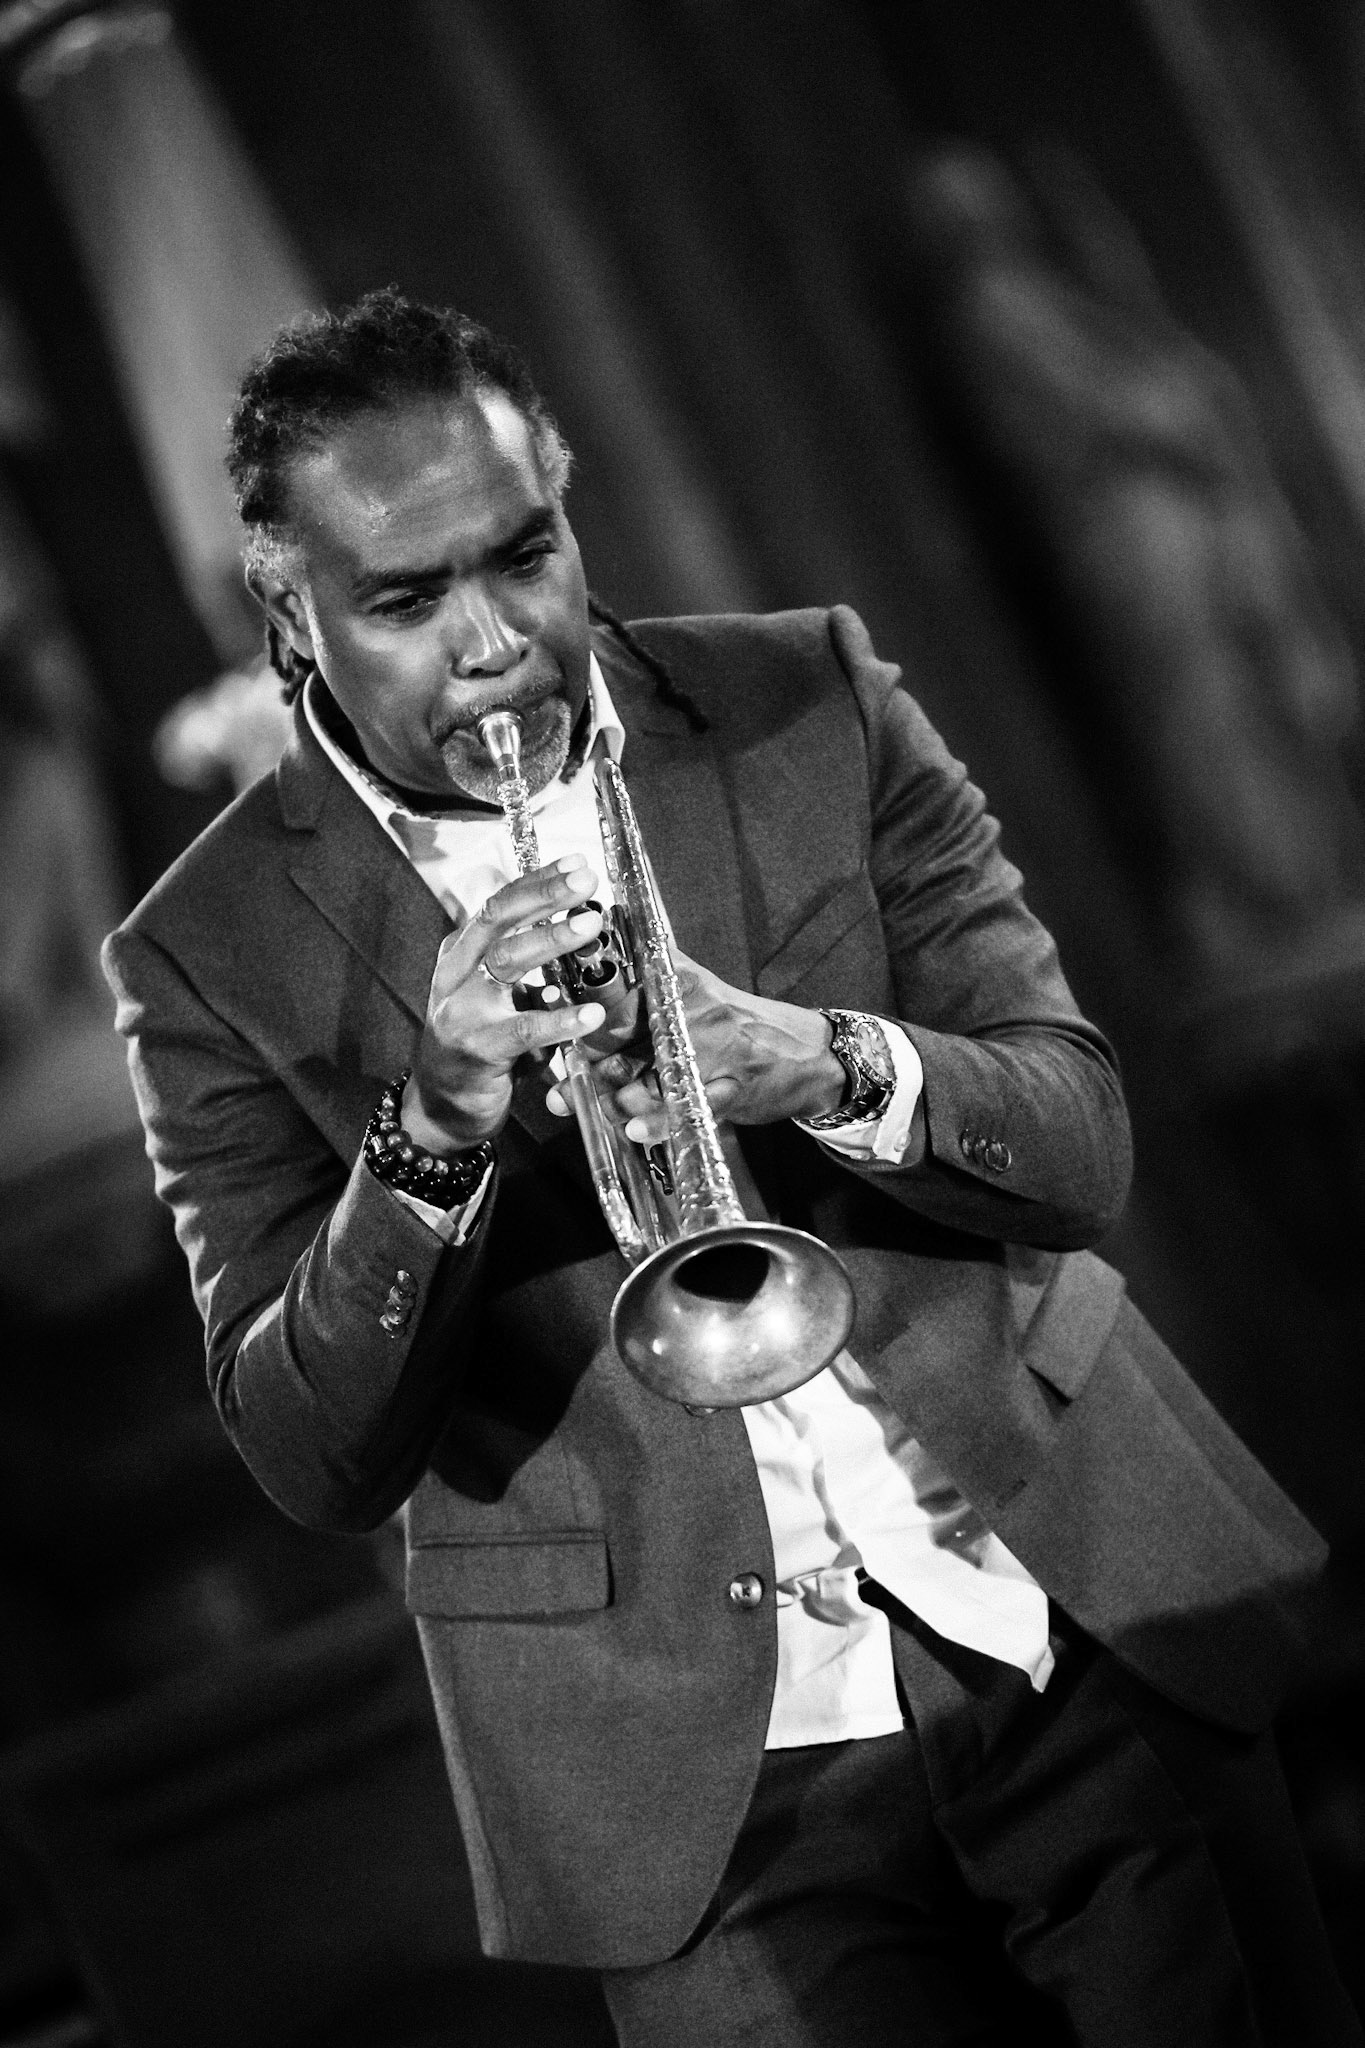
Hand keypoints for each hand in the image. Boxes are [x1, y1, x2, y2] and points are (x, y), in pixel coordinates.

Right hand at [403, 854, 611, 1152]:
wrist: (444, 1102)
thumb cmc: (479, 1039)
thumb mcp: (494, 990)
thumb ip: (523, 959)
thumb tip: (574, 919)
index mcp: (463, 952)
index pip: (500, 904)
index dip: (537, 880)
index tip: (575, 863)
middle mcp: (458, 972)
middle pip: (499, 920)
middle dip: (544, 896)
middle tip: (585, 880)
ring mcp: (464, 1009)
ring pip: (507, 962)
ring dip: (551, 939)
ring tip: (591, 925)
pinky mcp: (479, 1048)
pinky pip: (525, 1030)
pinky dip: (560, 1020)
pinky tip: (591, 1014)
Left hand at [546, 949, 845, 1144]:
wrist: (808, 1055)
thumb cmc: (743, 1022)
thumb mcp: (698, 987)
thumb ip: (654, 973)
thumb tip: (605, 935)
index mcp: (679, 983)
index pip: (617, 993)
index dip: (579, 1011)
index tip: (548, 1016)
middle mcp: (692, 1013)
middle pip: (622, 1039)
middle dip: (587, 1064)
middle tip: (560, 1084)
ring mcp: (712, 1053)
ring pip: (645, 1080)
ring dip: (612, 1100)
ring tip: (587, 1108)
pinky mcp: (729, 1090)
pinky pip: (682, 1109)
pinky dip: (655, 1123)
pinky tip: (632, 1130)